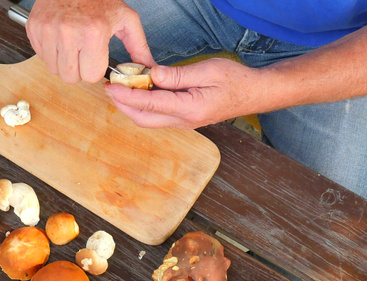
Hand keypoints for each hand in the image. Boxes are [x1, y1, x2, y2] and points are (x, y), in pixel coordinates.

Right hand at [26, 0, 154, 83]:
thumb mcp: (126, 19)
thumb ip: (138, 46)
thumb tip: (148, 68)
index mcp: (94, 32)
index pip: (91, 76)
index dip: (95, 70)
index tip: (96, 59)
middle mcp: (69, 32)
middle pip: (70, 77)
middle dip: (78, 70)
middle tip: (83, 53)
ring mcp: (49, 30)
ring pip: (54, 70)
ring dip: (63, 62)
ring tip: (72, 45)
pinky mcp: (35, 28)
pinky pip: (41, 56)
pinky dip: (50, 52)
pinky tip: (60, 38)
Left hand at [104, 58, 262, 128]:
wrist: (255, 94)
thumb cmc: (236, 80)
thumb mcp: (207, 70)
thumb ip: (177, 76)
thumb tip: (152, 75)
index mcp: (190, 109)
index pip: (149, 104)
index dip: (126, 96)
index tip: (111, 87)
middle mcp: (185, 121)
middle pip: (143, 119)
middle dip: (123, 106)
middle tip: (110, 89)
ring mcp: (184, 123)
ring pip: (149, 120)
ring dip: (132, 107)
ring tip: (122, 89)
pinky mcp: (185, 120)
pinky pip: (158, 117)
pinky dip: (144, 107)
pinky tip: (141, 92)